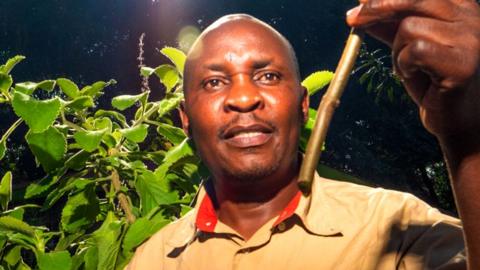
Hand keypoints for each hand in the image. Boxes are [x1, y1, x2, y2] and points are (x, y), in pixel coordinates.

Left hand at [346, 0, 479, 139]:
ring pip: (409, 27)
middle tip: (352, 20)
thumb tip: (360, 4)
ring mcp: (470, 38)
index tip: (359, 2)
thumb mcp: (406, 46)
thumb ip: (388, 25)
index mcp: (459, 6)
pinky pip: (415, 51)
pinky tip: (415, 76)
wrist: (456, 117)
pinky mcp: (463, 63)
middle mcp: (469, 16)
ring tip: (408, 69)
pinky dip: (405, 65)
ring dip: (397, 52)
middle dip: (377, 8)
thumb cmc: (433, 80)